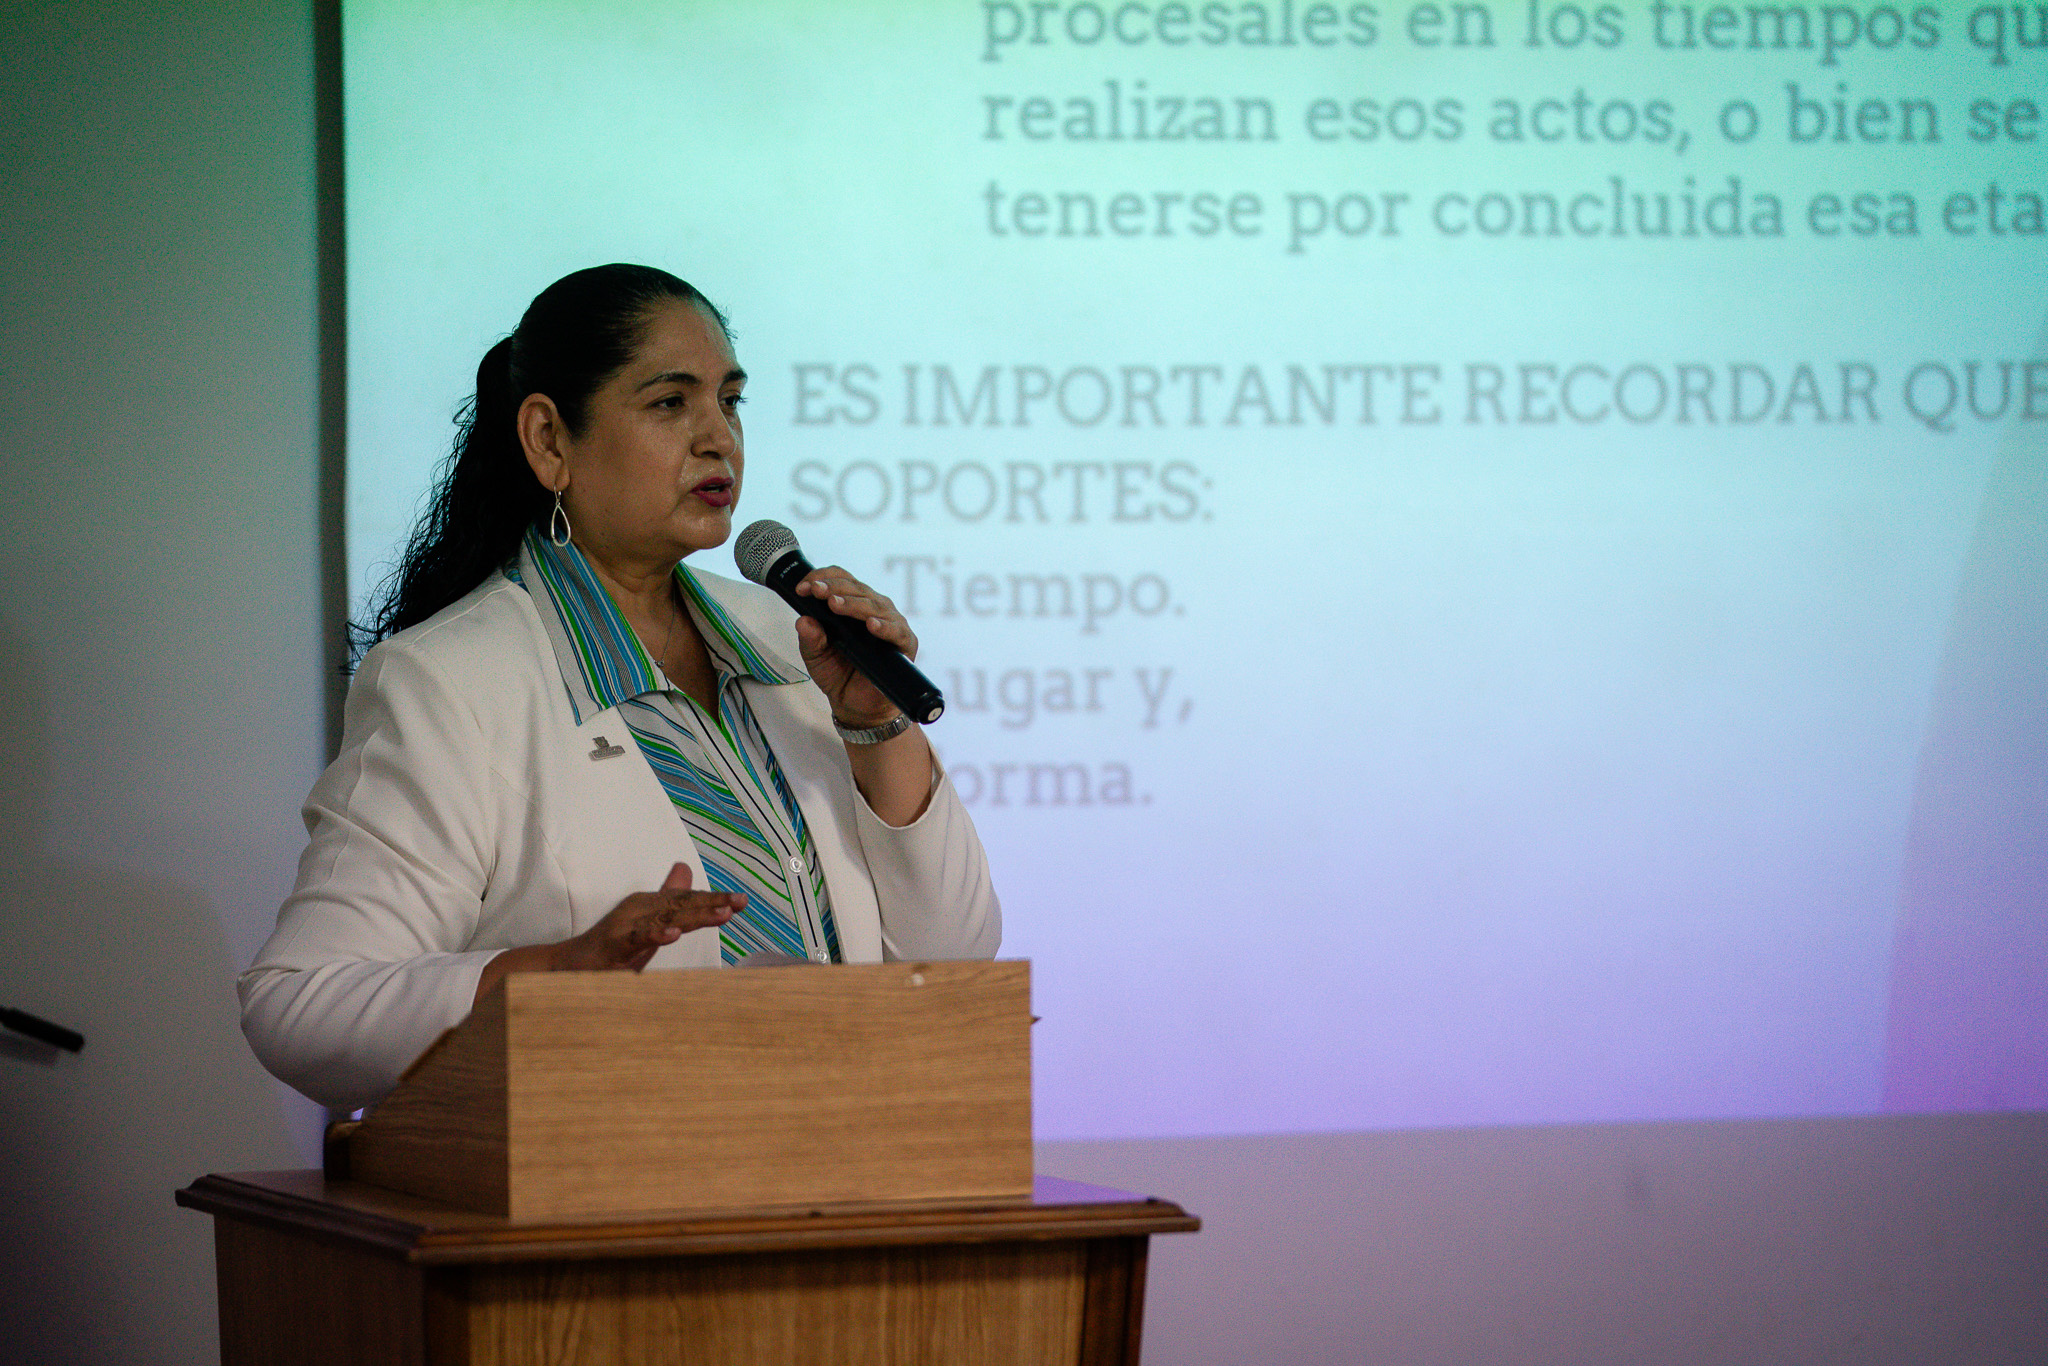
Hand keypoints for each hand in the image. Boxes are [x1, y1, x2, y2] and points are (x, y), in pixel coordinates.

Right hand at [474, 864, 740, 1002]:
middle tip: (740, 902)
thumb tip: (685, 869)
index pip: (687, 901)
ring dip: (693, 915)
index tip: (743, 901)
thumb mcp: (647, 925)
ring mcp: (625, 926)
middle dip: (711, 903)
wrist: (566, 968)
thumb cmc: (612, 948)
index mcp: (649, 907)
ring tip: (721, 913)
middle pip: (681, 905)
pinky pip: (637, 938)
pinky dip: (655, 934)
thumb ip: (668, 900)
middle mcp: (639, 910)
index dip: (714, 900)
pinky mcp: (612, 944)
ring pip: (665, 917)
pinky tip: (673, 934)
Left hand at [791, 566, 918, 726]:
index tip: (803, 588)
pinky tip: (871, 625)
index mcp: (851, 605)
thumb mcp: (815, 656)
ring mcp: (890, 623)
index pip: (841, 580)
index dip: (822, 578)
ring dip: (853, 603)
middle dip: (834, 588)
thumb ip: (810, 639)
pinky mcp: (904, 643)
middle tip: (816, 591)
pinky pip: (897, 631)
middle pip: (856, 588)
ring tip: (835, 604)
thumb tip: (803, 621)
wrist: (857, 704)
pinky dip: (884, 627)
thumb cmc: (839, 674)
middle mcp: (872, 608)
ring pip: (874, 605)